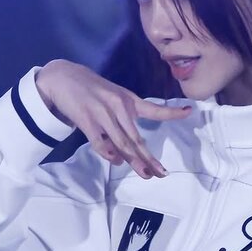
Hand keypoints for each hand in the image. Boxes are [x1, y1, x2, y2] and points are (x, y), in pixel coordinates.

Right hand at [35, 60, 190, 179]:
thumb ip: (123, 120)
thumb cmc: (92, 90)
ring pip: (122, 143)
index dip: (171, 111)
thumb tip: (127, 149)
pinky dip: (108, 153)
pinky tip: (116, 161)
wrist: (62, 76)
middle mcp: (118, 107)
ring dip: (134, 161)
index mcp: (128, 100)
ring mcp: (103, 114)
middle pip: (137, 138)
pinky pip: (100, 142)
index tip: (189, 111)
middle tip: (161, 173)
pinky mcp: (87, 120)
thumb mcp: (113, 97)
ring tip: (145, 174)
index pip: (153, 108)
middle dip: (150, 158)